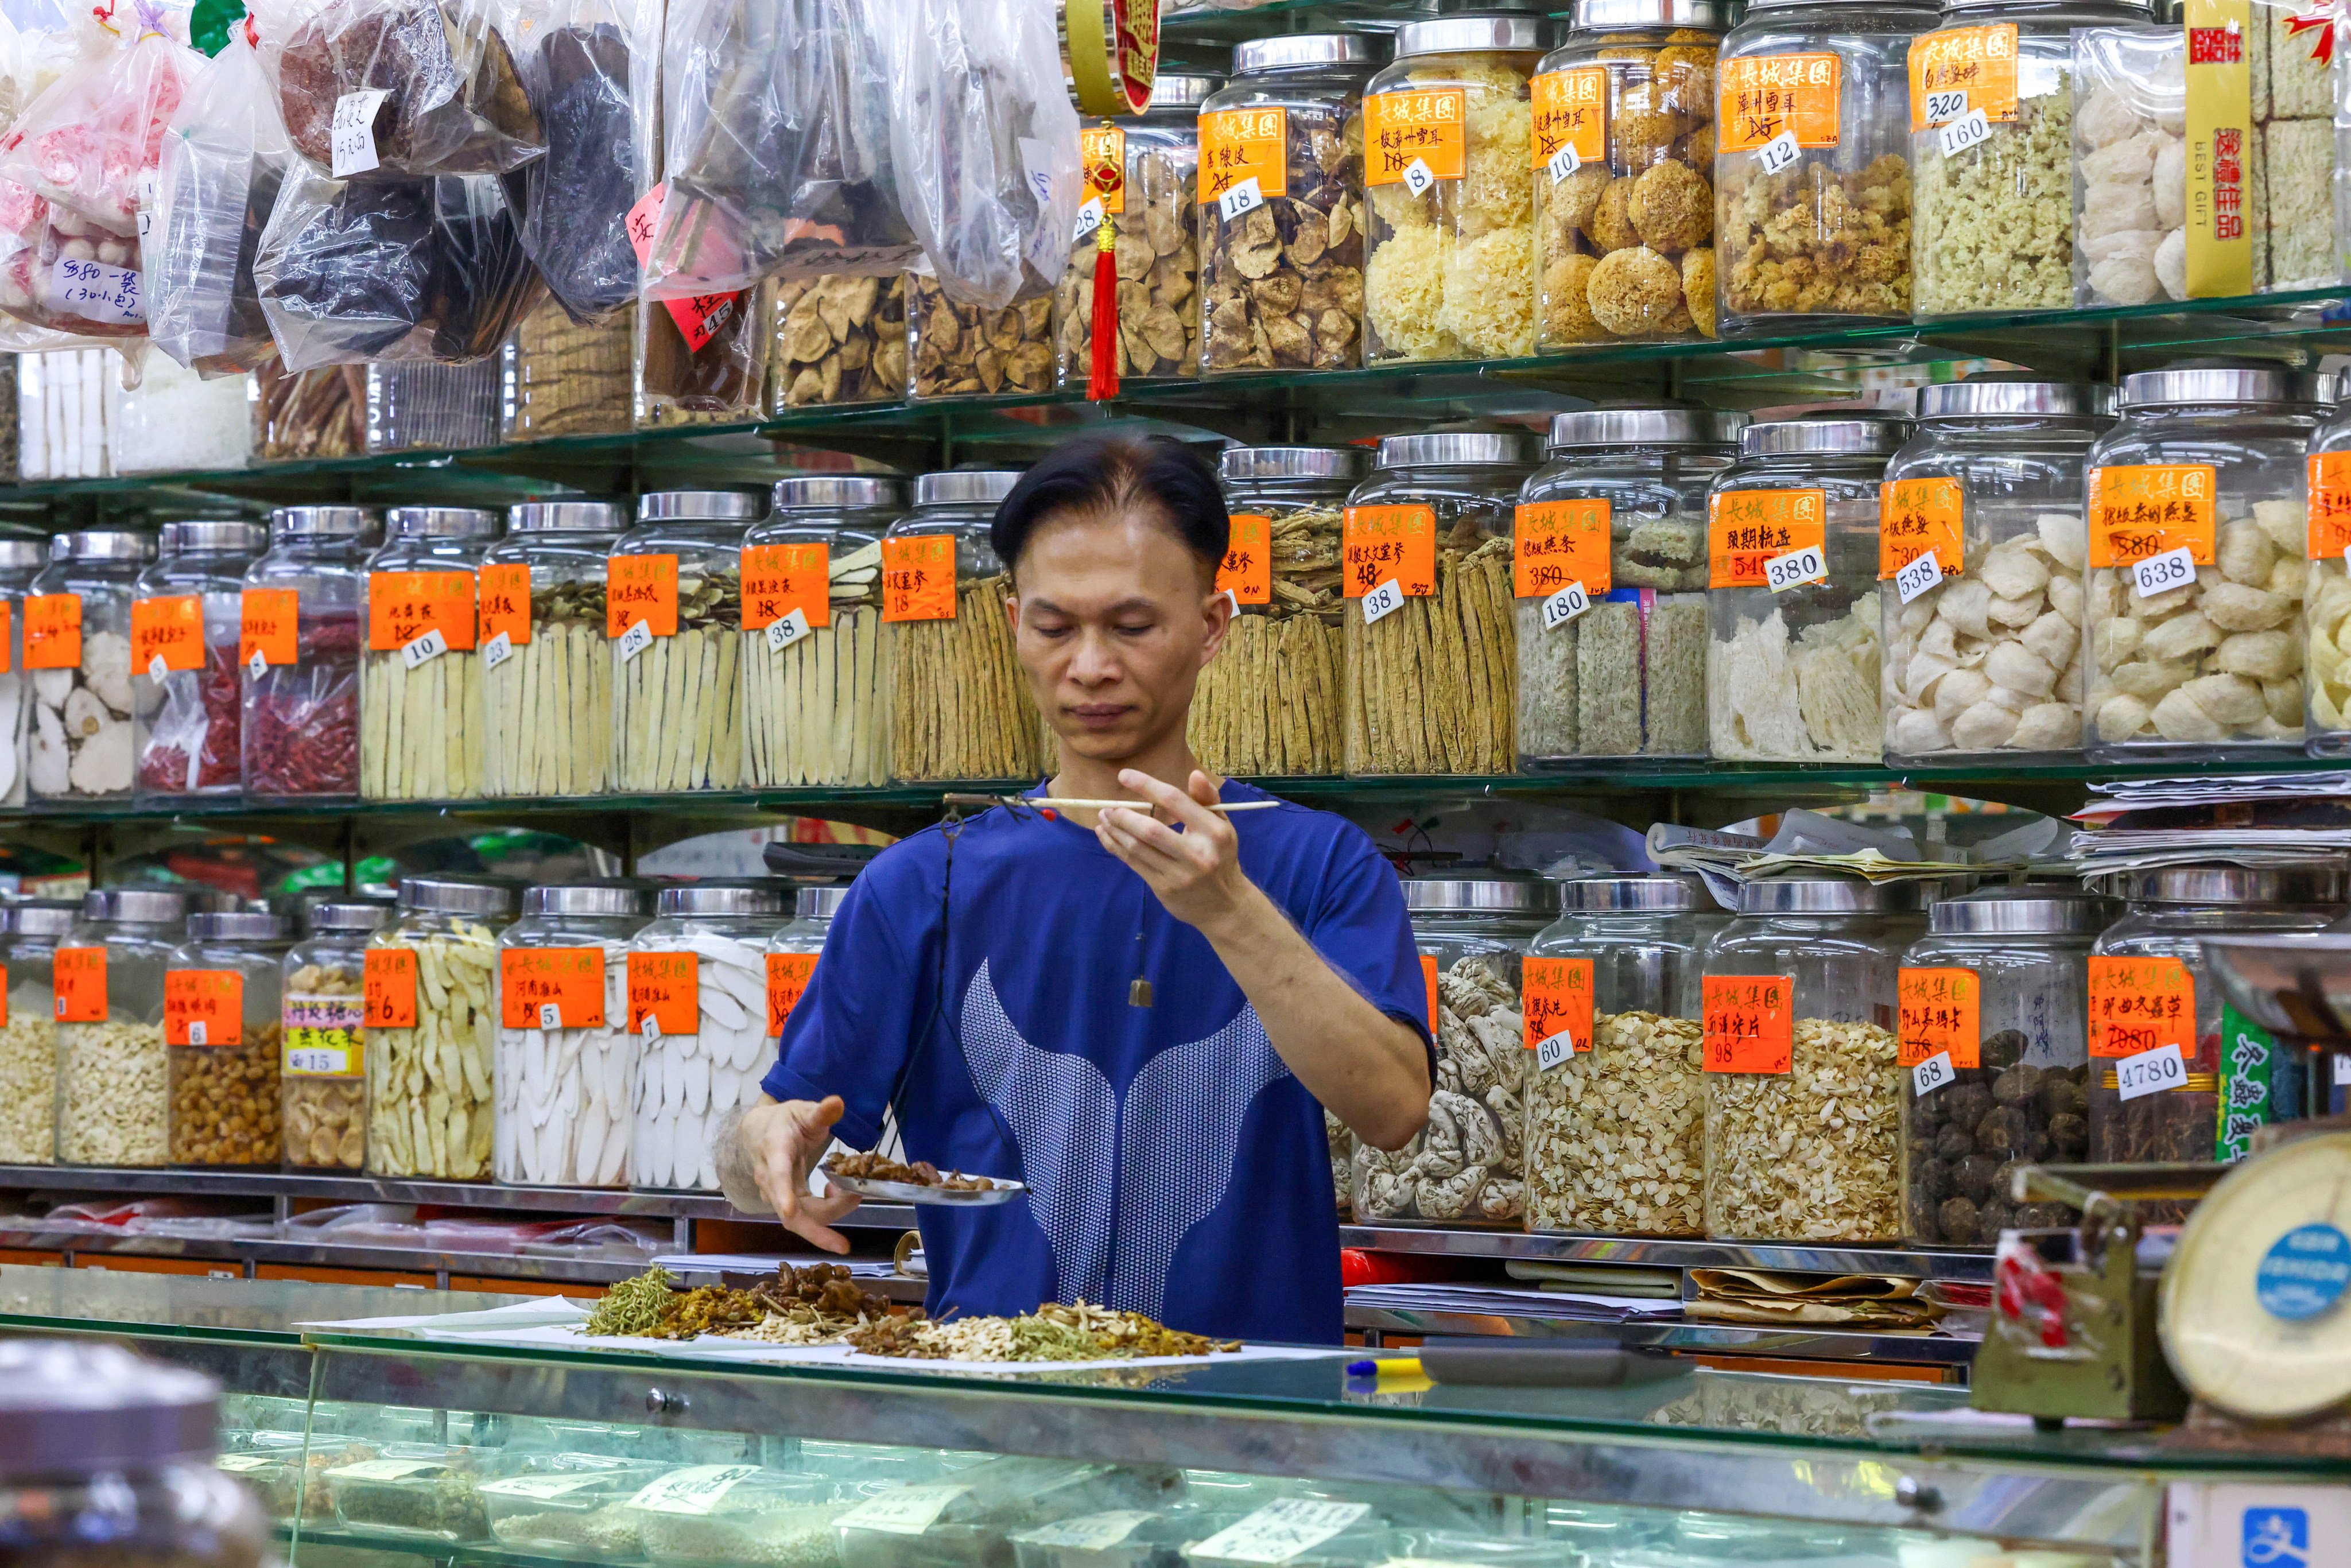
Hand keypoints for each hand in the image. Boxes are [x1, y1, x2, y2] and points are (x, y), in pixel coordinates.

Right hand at [738, 1095, 860, 1252]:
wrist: (759, 1133)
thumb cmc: (784, 1121)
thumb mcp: (802, 1111)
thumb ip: (820, 1112)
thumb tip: (837, 1103)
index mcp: (774, 1151)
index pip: (776, 1176)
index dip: (784, 1195)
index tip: (790, 1211)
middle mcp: (770, 1179)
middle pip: (790, 1213)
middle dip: (821, 1224)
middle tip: (855, 1206)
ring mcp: (776, 1196)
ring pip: (800, 1220)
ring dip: (831, 1214)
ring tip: (853, 1194)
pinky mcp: (785, 1204)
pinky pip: (805, 1218)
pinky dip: (827, 1212)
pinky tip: (838, 1194)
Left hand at [1095, 769, 1257, 935]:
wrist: (1224, 906)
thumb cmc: (1221, 857)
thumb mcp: (1223, 826)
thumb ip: (1207, 799)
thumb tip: (1193, 774)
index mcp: (1214, 832)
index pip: (1175, 801)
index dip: (1146, 785)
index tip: (1124, 776)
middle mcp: (1197, 854)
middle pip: (1150, 829)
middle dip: (1123, 815)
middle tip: (1108, 807)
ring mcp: (1179, 874)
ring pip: (1138, 848)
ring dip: (1115, 830)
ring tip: (1103, 817)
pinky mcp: (1164, 889)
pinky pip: (1134, 863)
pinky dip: (1116, 847)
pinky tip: (1106, 835)